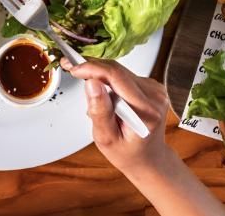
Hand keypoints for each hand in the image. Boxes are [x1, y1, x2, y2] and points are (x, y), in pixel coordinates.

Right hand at [61, 57, 171, 173]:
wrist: (147, 158)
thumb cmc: (128, 152)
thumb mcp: (107, 138)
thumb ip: (99, 111)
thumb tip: (92, 84)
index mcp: (146, 111)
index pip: (116, 77)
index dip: (91, 68)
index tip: (72, 66)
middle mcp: (154, 96)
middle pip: (117, 70)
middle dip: (91, 67)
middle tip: (69, 66)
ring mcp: (155, 89)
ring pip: (119, 71)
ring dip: (99, 75)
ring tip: (87, 89)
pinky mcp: (150, 86)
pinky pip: (123, 75)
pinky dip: (108, 80)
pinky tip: (103, 94)